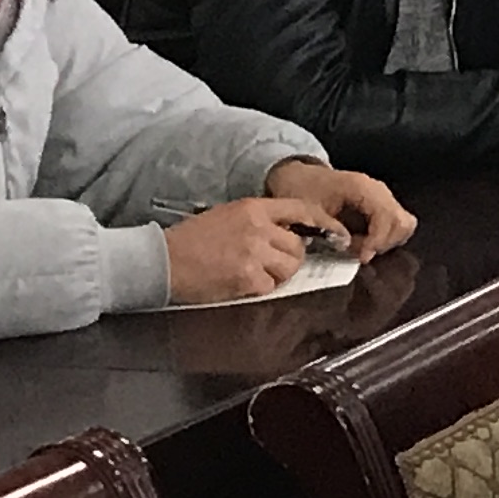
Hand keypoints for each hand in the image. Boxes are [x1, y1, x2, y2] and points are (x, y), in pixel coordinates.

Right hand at [163, 194, 348, 305]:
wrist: (161, 260)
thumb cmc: (190, 239)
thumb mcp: (227, 216)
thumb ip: (259, 220)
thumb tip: (290, 231)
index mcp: (253, 208)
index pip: (302, 210)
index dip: (324, 224)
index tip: (336, 234)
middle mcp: (258, 228)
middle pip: (298, 245)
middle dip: (290, 258)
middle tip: (270, 263)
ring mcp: (254, 253)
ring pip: (289, 268)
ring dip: (277, 275)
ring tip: (253, 273)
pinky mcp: (246, 278)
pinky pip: (269, 287)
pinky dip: (259, 289)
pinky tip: (240, 283)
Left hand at [261, 158, 412, 259]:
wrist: (298, 178)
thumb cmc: (301, 191)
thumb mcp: (308, 210)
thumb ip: (330, 228)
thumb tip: (348, 245)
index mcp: (362, 187)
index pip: (386, 216)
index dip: (377, 240)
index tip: (361, 258)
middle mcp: (378, 190)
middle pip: (401, 222)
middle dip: (381, 243)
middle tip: (357, 252)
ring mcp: (383, 197)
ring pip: (404, 224)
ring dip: (385, 241)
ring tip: (359, 246)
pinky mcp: (382, 205)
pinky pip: (397, 225)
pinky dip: (386, 238)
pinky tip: (364, 242)